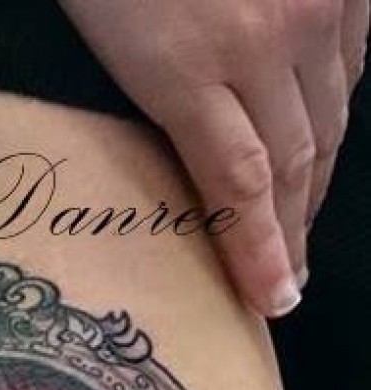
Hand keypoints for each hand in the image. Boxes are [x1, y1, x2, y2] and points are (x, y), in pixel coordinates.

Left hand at [58, 0, 368, 316]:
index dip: (259, 251)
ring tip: (302, 219)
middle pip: (292, 160)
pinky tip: (323, 134)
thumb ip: (148, 96)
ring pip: (329, 114)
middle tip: (288, 274)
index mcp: (187, 64)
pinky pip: (353, 55)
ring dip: (318, 176)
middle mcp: (266, 37)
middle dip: (293, 227)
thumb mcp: (101, 30)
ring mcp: (310, 1)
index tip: (272, 301)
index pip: (239, 185)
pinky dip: (337, 105)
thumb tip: (177, 163)